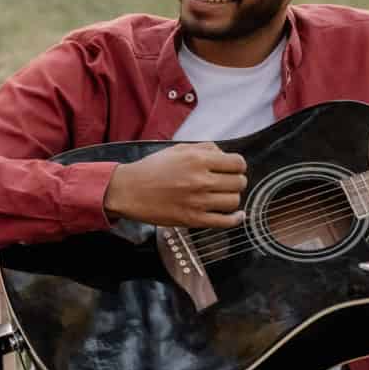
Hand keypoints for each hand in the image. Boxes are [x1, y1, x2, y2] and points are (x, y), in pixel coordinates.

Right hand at [104, 142, 245, 227]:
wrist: (129, 190)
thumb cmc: (152, 169)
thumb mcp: (178, 149)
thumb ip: (205, 148)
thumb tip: (225, 156)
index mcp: (198, 160)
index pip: (238, 163)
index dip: (238, 166)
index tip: (232, 169)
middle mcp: (201, 180)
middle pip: (239, 182)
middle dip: (236, 181)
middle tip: (226, 183)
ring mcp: (198, 202)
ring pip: (234, 201)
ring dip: (232, 198)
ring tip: (222, 196)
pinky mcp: (193, 219)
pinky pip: (225, 222)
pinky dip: (235, 219)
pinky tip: (236, 215)